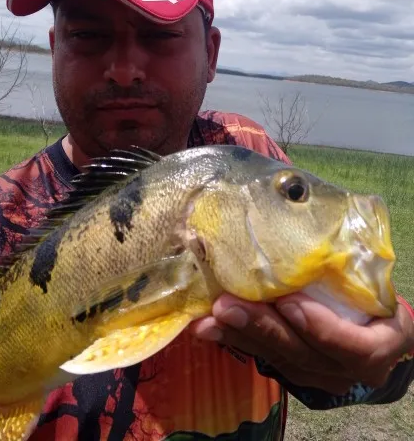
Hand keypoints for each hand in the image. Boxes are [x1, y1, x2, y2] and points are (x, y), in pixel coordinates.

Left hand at [190, 292, 413, 394]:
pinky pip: (264, 356)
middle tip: (226, 307)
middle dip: (262, 328)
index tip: (290, 303)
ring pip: (277, 357)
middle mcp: (347, 370)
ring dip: (239, 335)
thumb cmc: (374, 294)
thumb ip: (347, 270)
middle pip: (302, 353)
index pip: (352, 346)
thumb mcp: (374, 283)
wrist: (376, 328)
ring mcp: (319, 376)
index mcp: (380, 345)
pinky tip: (209, 327)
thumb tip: (306, 214)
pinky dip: (236, 340)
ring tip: (208, 320)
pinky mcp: (294, 372)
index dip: (320, 327)